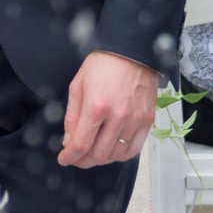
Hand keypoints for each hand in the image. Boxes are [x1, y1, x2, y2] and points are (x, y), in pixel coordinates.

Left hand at [57, 51, 158, 168]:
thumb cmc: (103, 64)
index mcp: (96, 106)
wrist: (131, 51)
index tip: (64, 158)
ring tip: (92, 154)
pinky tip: (111, 151)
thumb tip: (69, 139)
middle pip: (98, 154)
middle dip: (83, 161)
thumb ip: (72, 116)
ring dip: (101, 159)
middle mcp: (118, 116)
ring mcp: (135, 120)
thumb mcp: (78, 86)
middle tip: (76, 158)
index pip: (81, 145)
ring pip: (116, 155)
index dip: (69, 157)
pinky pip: (134, 149)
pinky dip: (121, 155)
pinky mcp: (147, 120)